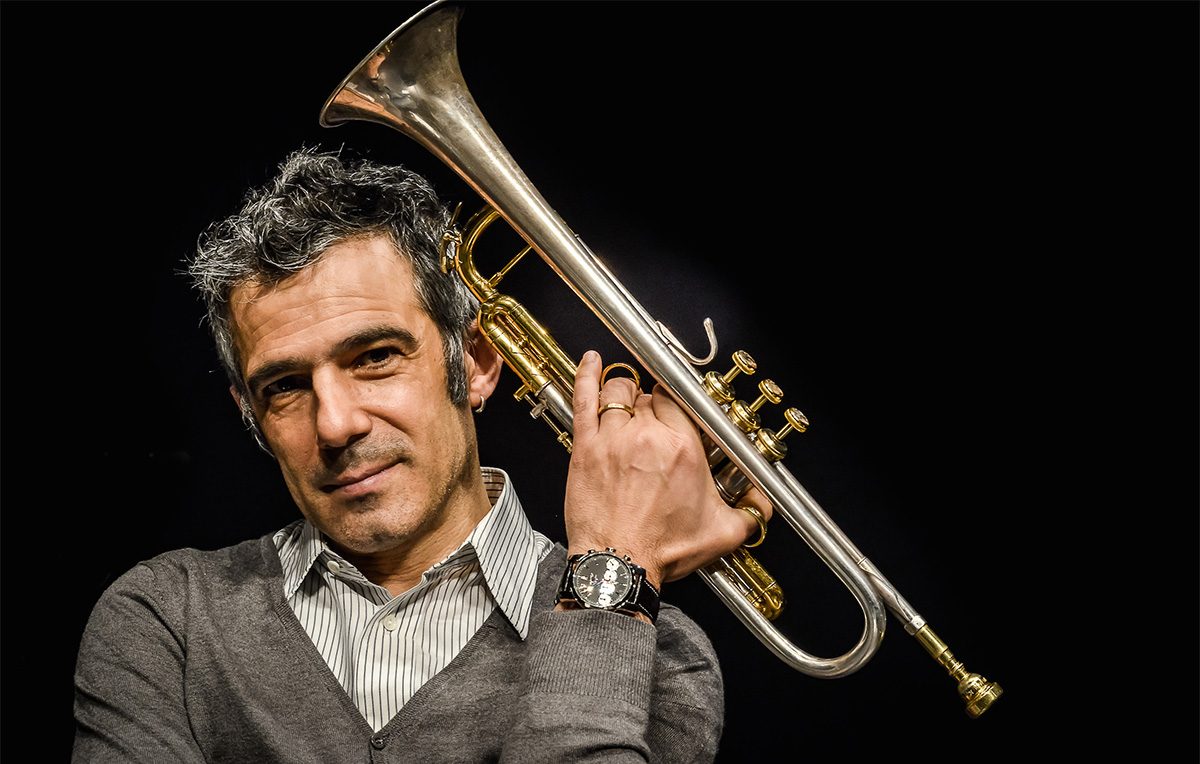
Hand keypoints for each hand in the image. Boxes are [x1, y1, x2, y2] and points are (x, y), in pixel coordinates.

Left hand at [564, 350, 772, 587]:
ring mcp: (614, 439)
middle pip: (649, 399)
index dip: (674, 405)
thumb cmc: (661, 550)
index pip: (678, 404)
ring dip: (624, 392)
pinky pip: (585, 398)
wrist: (619, 565)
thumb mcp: (720, 534)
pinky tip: (591, 360)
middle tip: (648, 420)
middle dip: (650, 405)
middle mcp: (649, 437)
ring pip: (619, 394)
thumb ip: (749, 515)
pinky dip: (587, 375)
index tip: (673, 409)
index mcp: (683, 450)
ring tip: (626, 398)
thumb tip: (764, 506)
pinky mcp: (586, 447)